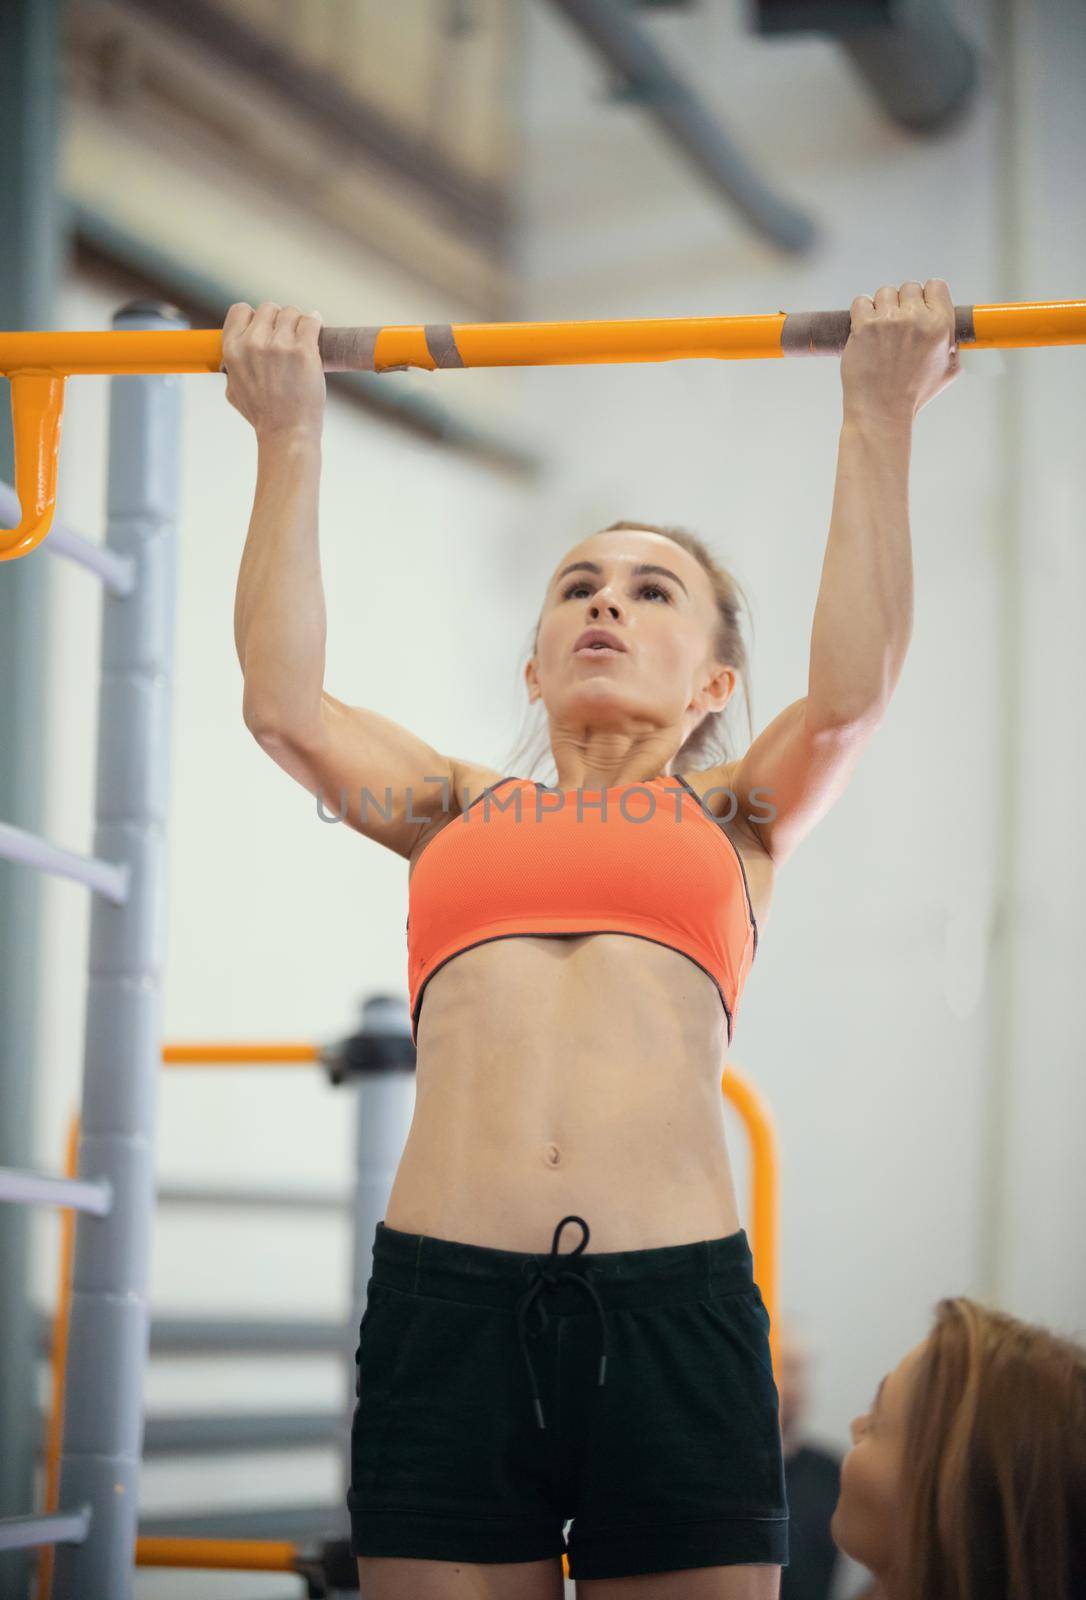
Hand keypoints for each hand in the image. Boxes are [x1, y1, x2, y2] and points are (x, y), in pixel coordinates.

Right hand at [221, 300, 326, 440]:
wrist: (286, 433)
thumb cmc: (262, 416)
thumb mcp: (233, 390)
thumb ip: (232, 366)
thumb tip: (231, 356)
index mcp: (232, 349)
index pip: (240, 310)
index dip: (254, 317)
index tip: (266, 329)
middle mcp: (253, 343)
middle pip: (269, 308)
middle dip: (279, 321)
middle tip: (288, 339)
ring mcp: (279, 345)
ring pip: (291, 313)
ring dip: (298, 324)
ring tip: (303, 342)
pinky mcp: (304, 351)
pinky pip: (311, 321)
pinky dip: (315, 323)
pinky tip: (316, 332)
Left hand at [841, 280, 960, 423]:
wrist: (882, 412)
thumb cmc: (914, 395)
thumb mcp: (949, 370)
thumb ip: (955, 344)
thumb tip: (956, 333)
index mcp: (941, 325)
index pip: (936, 285)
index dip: (926, 296)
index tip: (918, 310)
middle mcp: (916, 319)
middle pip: (909, 287)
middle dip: (902, 304)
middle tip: (896, 327)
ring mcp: (889, 321)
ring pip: (884, 292)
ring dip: (881, 307)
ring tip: (879, 331)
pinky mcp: (864, 326)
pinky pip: (861, 301)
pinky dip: (860, 312)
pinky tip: (864, 329)